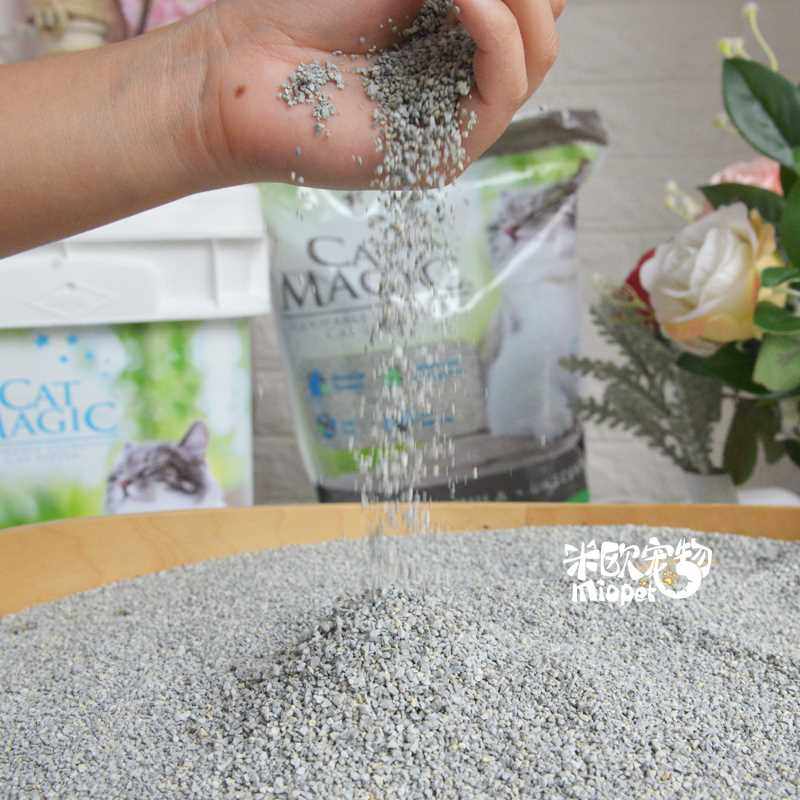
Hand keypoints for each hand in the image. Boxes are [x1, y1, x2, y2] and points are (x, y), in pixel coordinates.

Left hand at [188, 0, 564, 188]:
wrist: (245, 70)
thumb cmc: (301, 16)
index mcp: (452, 40)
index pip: (526, 9)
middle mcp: (461, 82)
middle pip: (540, 33)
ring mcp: (455, 122)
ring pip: (534, 61)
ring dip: (519, 4)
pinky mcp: (442, 154)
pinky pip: (501, 93)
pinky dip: (497, 36)